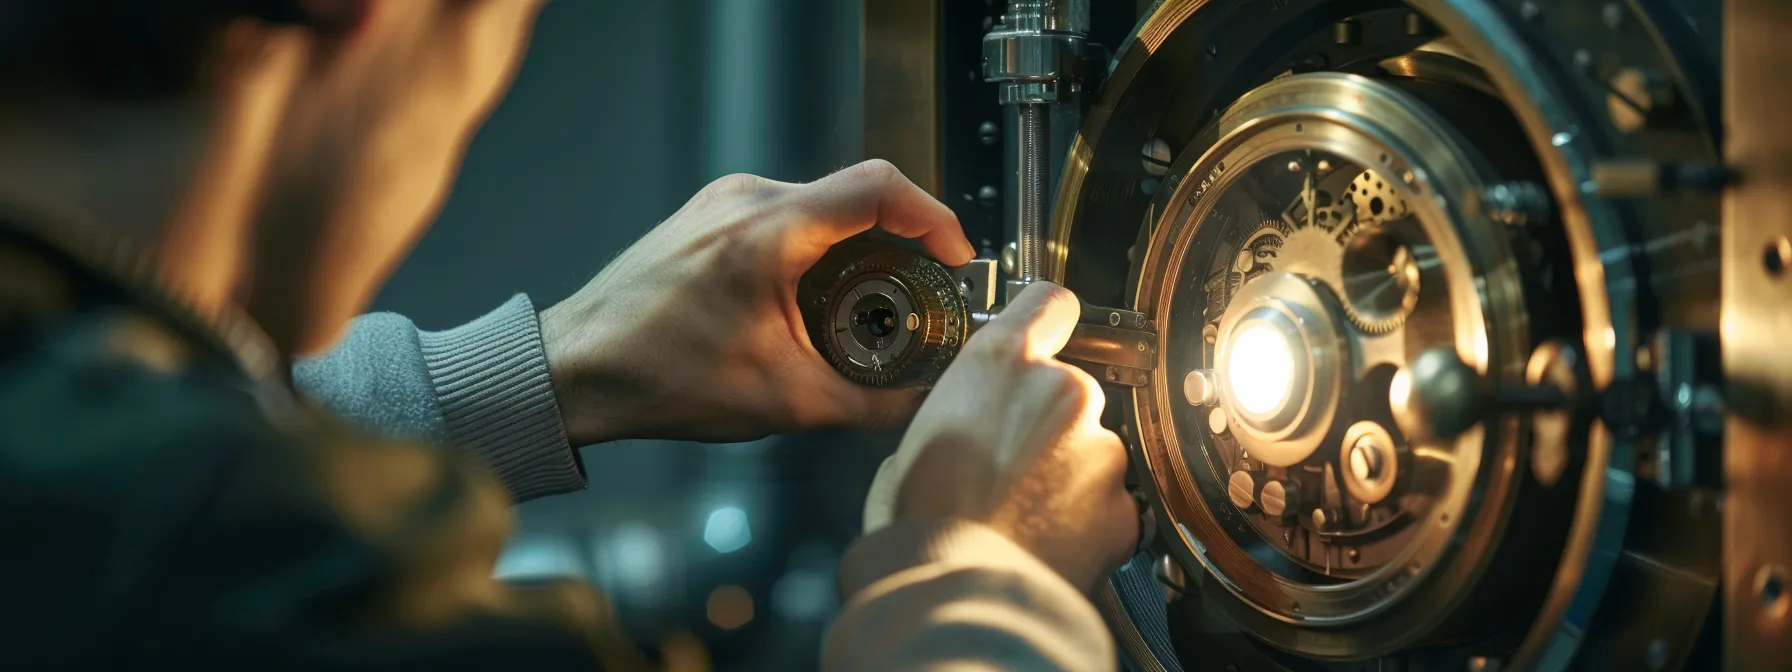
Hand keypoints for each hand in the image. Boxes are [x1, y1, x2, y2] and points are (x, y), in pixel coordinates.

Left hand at [539, 160, 973, 444]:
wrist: (574, 371)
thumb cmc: (660, 379)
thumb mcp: (785, 401)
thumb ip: (870, 404)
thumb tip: (926, 402)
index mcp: (768, 233)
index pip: (879, 187)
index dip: (934, 218)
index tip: (955, 259)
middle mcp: (746, 200)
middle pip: (856, 193)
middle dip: (903, 240)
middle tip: (924, 291)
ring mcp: (723, 200)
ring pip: (822, 202)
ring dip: (858, 244)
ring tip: (873, 300)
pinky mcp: (709, 213)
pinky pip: (787, 212)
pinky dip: (819, 246)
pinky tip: (818, 297)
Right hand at [862, 282, 1137, 592]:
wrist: (957, 592)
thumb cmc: (921, 522)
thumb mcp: (914, 438)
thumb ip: (958, 407)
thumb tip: (967, 420)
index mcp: (1001, 363)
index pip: (1048, 303)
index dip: (1045, 321)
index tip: (1044, 333)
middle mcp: (1062, 392)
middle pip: (1067, 391)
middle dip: (1045, 423)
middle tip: (1004, 466)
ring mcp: (1101, 448)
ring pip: (1090, 449)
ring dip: (1065, 473)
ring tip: (1019, 512)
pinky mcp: (1124, 503)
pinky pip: (1110, 500)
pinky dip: (1086, 518)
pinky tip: (1045, 537)